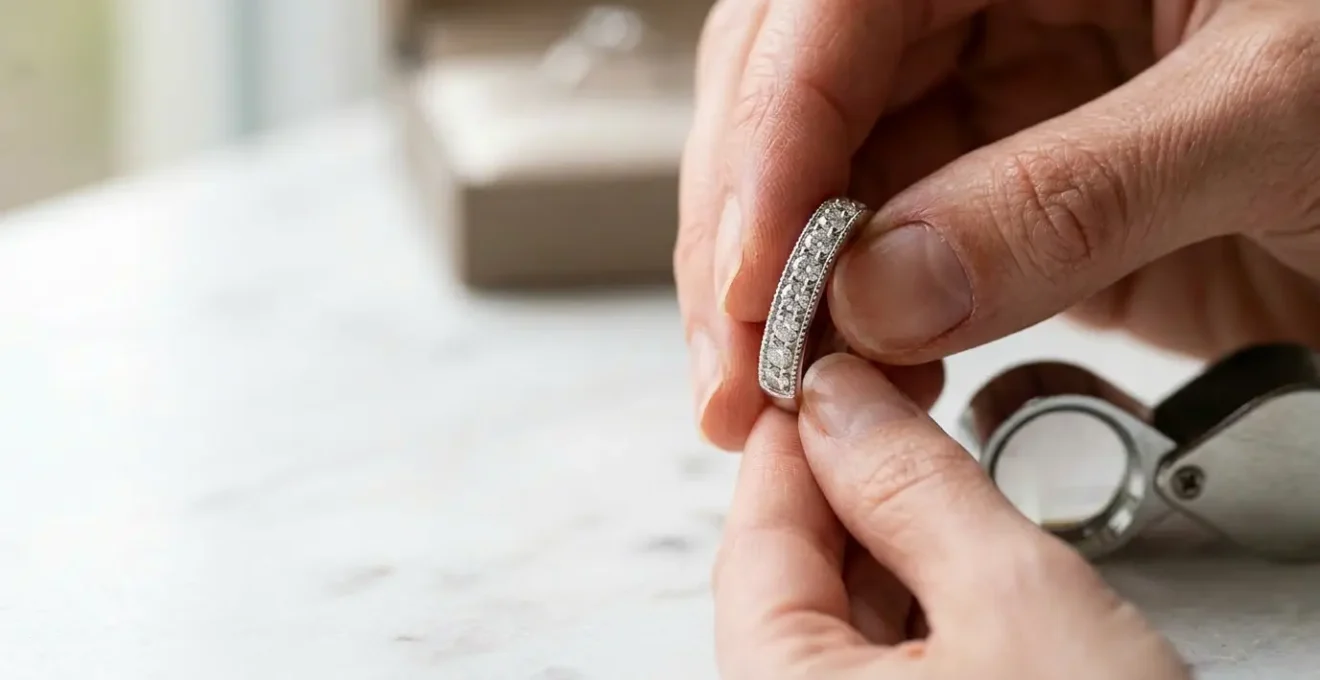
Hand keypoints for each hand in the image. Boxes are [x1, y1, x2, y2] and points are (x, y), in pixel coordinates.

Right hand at [677, 0, 1319, 449]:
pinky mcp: (1014, 184)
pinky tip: (854, 377)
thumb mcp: (1280, 114)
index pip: (837, 5)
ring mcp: (1002, 90)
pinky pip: (901, 245)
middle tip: (733, 359)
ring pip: (835, 178)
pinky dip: (864, 321)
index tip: (752, 279)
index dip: (773, 140)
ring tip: (776, 390)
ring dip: (792, 291)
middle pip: (799, 90)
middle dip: (749, 230)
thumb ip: (1075, 194)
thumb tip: (888, 285)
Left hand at [714, 354, 1188, 678]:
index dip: (798, 438)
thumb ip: (914, 488)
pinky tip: (958, 568)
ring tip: (938, 478)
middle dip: (848, 485)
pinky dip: (921, 609)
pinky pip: (890, 669)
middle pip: (792, 578)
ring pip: (844, 624)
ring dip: (890, 544)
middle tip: (898, 407)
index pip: (754, 537)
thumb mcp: (1015, 607)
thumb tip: (842, 402)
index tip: (829, 369)